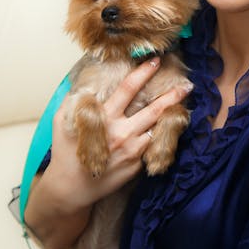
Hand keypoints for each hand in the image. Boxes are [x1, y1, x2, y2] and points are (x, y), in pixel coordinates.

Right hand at [39, 56, 191, 211]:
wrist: (72, 188)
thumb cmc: (66, 152)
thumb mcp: (61, 120)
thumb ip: (73, 99)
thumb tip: (84, 82)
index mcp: (104, 118)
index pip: (128, 89)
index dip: (143, 73)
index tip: (155, 61)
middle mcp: (121, 133)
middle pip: (154, 110)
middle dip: (172, 96)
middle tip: (187, 85)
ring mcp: (132, 151)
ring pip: (157, 128)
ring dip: (169, 117)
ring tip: (182, 104)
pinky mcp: (137, 165)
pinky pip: (150, 146)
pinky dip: (157, 136)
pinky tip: (163, 128)